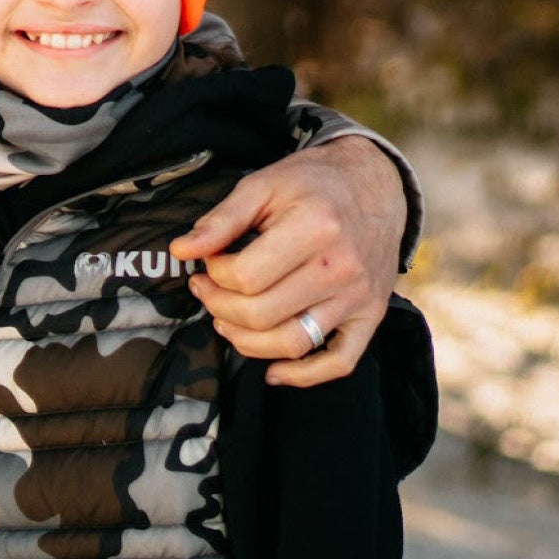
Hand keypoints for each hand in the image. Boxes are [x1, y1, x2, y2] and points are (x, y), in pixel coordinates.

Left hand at [170, 137, 406, 387]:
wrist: (377, 184)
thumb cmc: (313, 182)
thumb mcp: (262, 184)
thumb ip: (221, 220)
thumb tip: (181, 250)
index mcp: (315, 228)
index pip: (246, 276)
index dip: (214, 273)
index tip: (208, 261)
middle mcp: (342, 268)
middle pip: (263, 314)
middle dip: (219, 307)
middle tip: (205, 288)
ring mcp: (359, 297)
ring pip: (292, 343)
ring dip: (246, 341)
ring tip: (225, 319)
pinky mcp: (371, 316)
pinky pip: (340, 362)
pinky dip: (303, 376)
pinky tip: (273, 370)